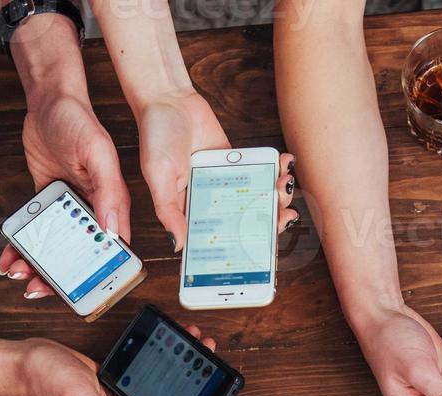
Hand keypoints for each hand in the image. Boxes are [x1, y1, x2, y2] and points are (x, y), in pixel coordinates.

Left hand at [0, 94, 131, 295]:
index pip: (111, 248)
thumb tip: (113, 230)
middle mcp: (92, 210)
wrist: (49, 103)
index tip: (82, 290)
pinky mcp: (48, 202)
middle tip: (37, 287)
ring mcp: (68, 207)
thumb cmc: (79, 121)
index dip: (99, 273)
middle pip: (79, 254)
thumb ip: (109, 191)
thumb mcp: (98, 153)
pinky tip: (11, 255)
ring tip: (18, 273)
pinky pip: (37, 231)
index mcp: (110, 204)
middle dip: (59, 275)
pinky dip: (24, 245)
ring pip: (55, 247)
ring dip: (37, 264)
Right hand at [135, 90, 300, 249]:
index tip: (261, 250)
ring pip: (257, 196)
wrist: (169, 98)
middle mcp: (210, 200)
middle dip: (269, 221)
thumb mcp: (158, 177)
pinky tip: (285, 163)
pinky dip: (274, 168)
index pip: (218, 238)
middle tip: (285, 217)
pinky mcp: (236, 161)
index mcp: (190, 211)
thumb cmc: (156, 137)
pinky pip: (259, 169)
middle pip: (244, 220)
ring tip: (286, 184)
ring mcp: (225, 180)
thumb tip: (178, 245)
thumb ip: (169, 211)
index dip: (240, 247)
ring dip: (277, 195)